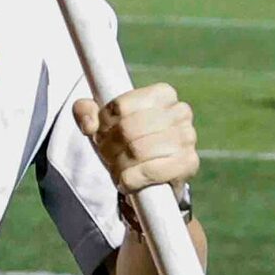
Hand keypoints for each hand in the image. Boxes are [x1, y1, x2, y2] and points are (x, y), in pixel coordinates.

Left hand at [76, 83, 197, 197]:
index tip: (101, 134)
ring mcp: (187, 137)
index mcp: (163, 94)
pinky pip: (150, 171)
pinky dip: (131, 179)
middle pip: (128, 129)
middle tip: (106, 155)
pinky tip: (127, 181)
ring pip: (137, 150)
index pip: (120, 106)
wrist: (153, 176)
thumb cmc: (127, 142)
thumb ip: (86, 112)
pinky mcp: (189, 162)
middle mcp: (180, 111)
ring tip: (116, 168)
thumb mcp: (104, 123)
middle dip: (109, 146)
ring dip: (118, 164)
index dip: (103, 124)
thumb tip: (88, 124)